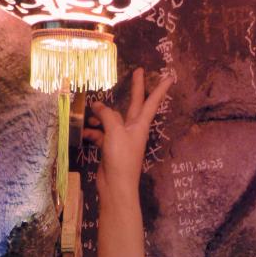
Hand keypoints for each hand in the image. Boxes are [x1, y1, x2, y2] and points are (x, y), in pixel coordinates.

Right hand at [83, 68, 172, 199]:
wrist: (116, 186)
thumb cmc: (121, 158)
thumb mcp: (115, 132)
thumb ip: (107, 115)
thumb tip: (98, 106)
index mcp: (140, 124)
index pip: (151, 101)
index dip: (159, 88)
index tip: (170, 76)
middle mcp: (133, 129)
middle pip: (134, 104)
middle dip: (135, 88)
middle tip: (138, 71)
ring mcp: (122, 138)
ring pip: (112, 119)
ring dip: (101, 115)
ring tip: (90, 113)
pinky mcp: (111, 147)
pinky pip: (102, 134)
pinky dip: (93, 132)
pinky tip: (85, 133)